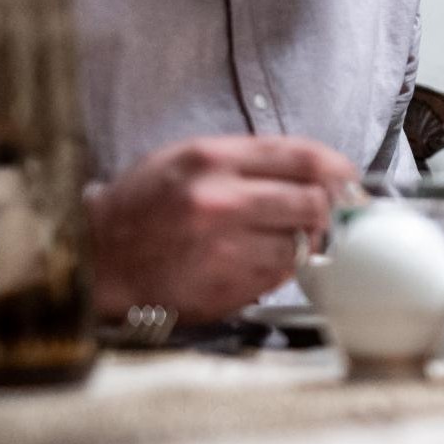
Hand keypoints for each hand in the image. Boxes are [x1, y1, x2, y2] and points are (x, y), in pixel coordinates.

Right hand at [86, 136, 356, 321]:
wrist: (94, 260)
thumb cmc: (142, 207)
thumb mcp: (187, 160)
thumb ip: (251, 162)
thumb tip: (318, 172)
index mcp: (211, 160)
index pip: (303, 157)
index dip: (338, 169)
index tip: (349, 179)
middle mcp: (220, 201)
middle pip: (313, 202)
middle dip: (328, 210)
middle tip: (327, 214)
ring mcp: (224, 248)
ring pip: (302, 244)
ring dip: (304, 244)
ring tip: (278, 239)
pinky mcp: (225, 286)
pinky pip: (279, 277)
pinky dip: (279, 270)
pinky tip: (255, 261)